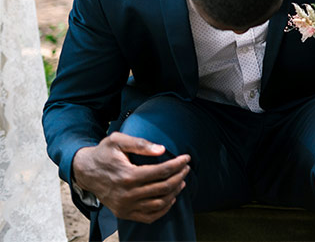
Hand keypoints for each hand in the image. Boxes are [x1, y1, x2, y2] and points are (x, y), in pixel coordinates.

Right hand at [72, 132, 190, 222]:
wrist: (85, 172)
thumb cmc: (104, 154)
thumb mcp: (117, 141)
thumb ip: (140, 143)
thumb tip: (162, 149)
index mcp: (128, 176)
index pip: (162, 171)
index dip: (177, 164)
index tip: (187, 158)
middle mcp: (127, 194)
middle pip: (164, 187)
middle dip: (180, 176)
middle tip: (186, 168)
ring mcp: (126, 206)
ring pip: (159, 203)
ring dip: (174, 192)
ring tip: (181, 181)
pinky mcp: (124, 213)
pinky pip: (150, 216)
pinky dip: (164, 209)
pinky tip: (171, 198)